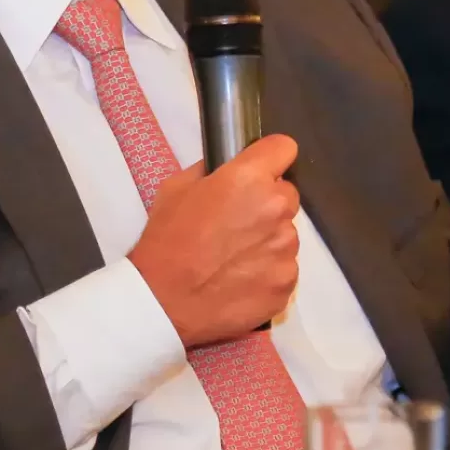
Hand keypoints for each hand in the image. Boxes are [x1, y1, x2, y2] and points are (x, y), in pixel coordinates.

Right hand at [129, 134, 301, 348]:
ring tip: (234, 258)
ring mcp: (286, 249)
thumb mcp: (176, 189)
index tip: (261, 170)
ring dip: (268, 240)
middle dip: (267, 204)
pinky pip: (284, 268)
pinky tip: (239, 280)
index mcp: (249, 179)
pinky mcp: (286, 282)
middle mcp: (276, 209)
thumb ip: (211, 172)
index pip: (284, 148)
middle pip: (286, 195)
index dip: (271, 158)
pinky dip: (268, 272)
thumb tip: (227, 170)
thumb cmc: (166, 242)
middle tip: (237, 223)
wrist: (163, 301)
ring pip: (286, 234)